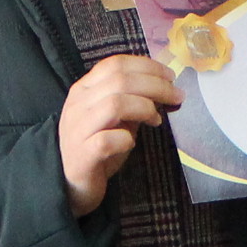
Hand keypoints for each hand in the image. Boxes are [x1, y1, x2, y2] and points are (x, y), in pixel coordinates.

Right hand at [59, 55, 177, 216]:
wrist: (70, 183)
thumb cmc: (96, 148)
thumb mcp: (115, 119)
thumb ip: (133, 101)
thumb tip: (164, 89)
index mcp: (84, 89)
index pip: (115, 64)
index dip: (146, 66)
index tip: (170, 76)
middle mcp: (78, 104)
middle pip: (120, 80)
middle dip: (155, 85)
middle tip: (176, 96)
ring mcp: (78, 129)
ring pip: (115, 104)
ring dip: (144, 108)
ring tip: (157, 119)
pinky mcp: (82, 155)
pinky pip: (107, 140)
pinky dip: (126, 139)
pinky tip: (132, 143)